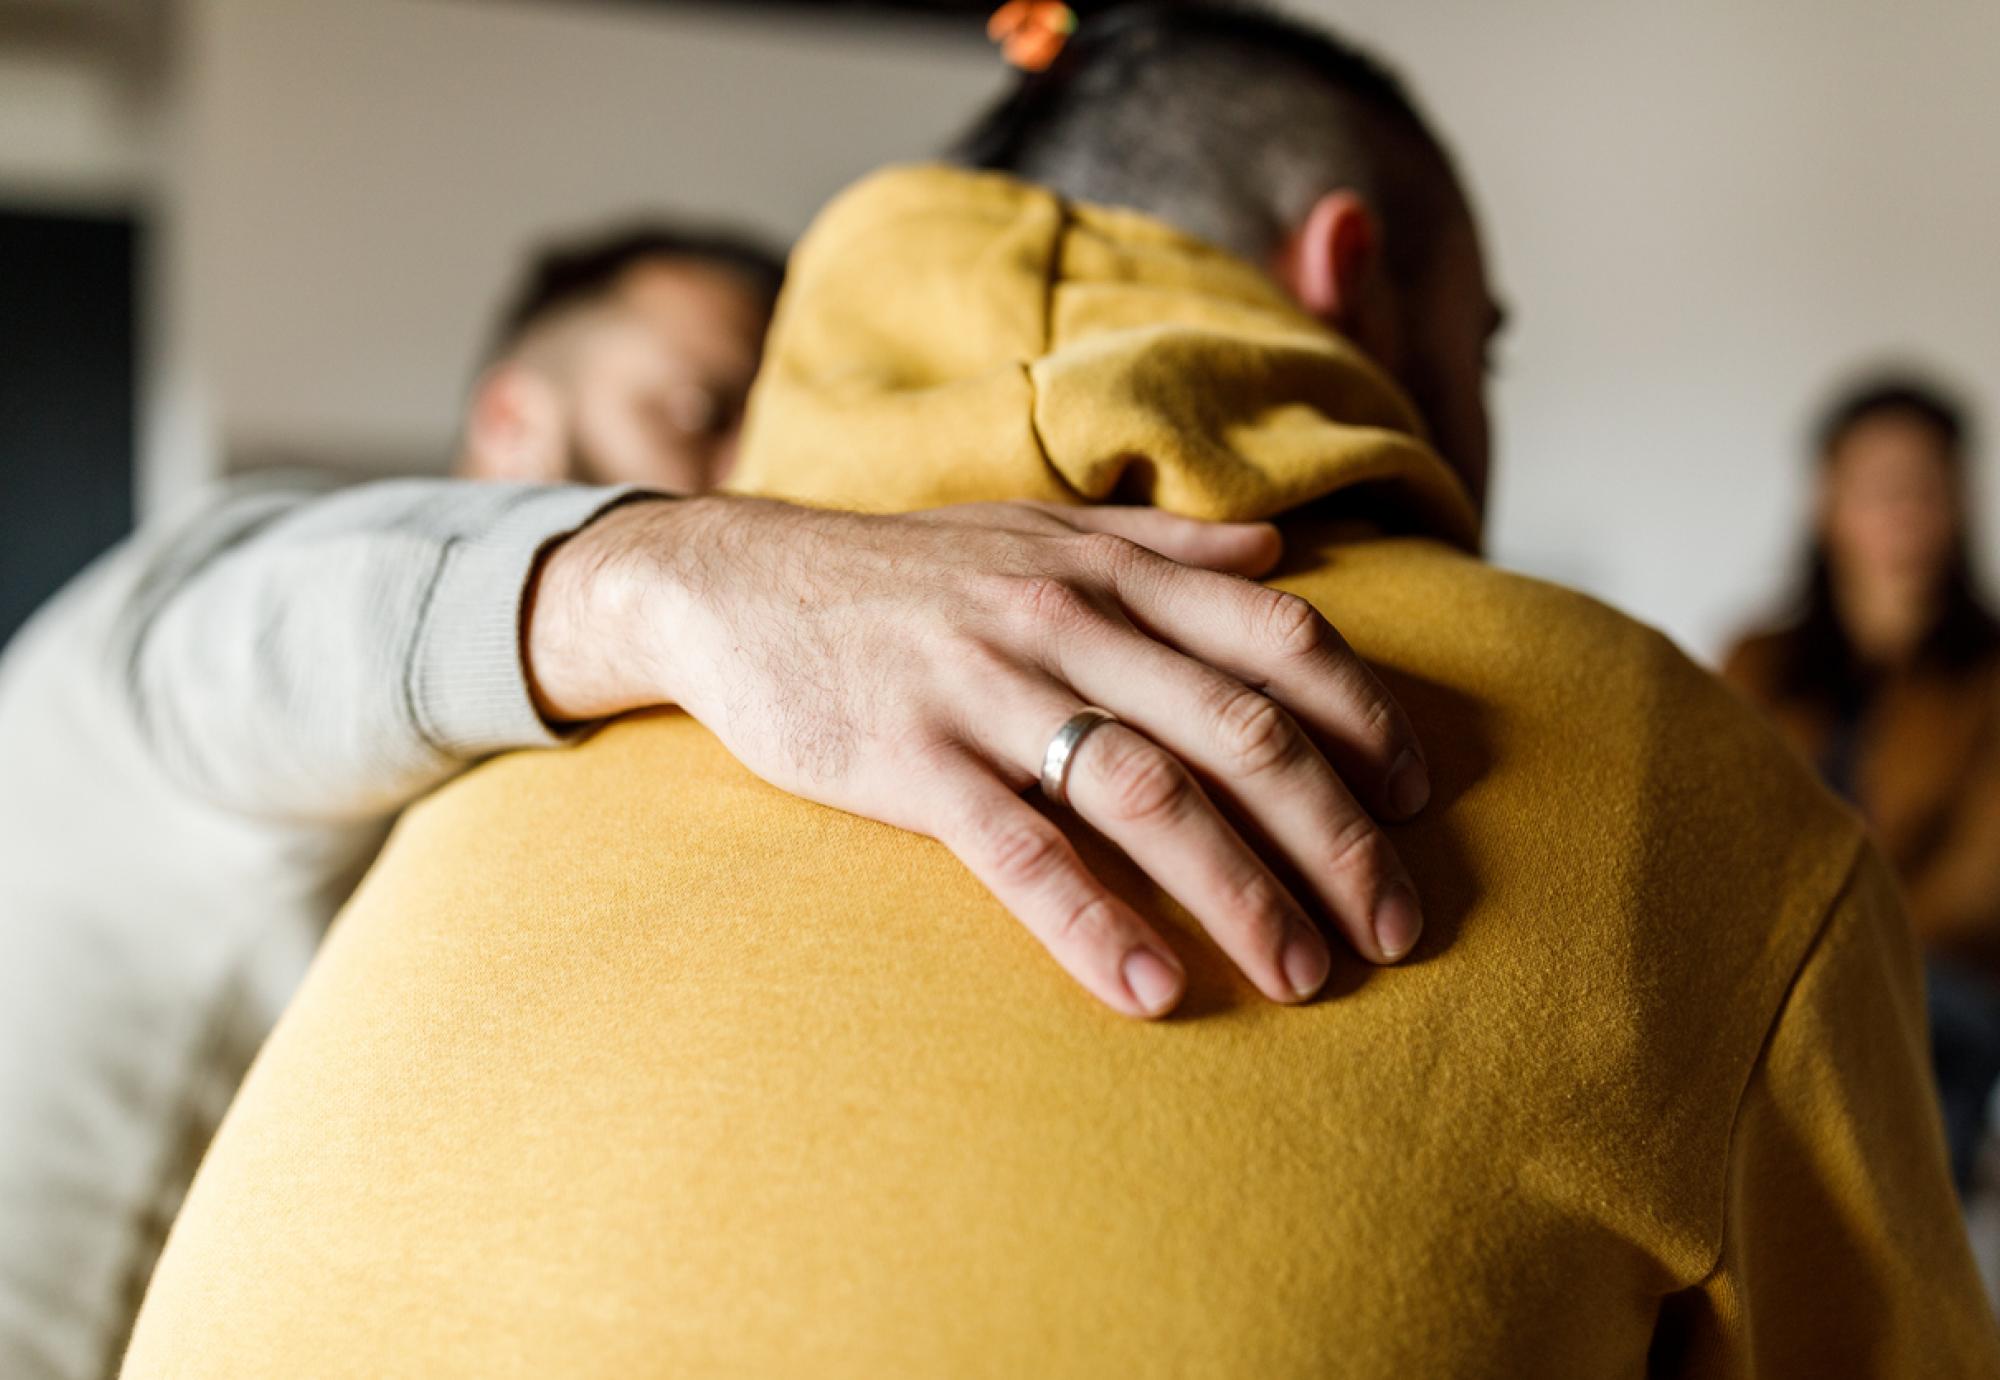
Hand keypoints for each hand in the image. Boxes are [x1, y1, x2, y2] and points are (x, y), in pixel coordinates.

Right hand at [527, 495, 1428, 1018]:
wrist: (736, 579)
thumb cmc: (904, 572)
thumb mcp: (1038, 535)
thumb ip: (1165, 549)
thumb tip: (1277, 553)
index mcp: (1112, 573)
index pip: (1280, 638)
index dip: (1365, 720)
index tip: (1418, 800)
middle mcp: (1069, 624)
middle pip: (1242, 732)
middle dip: (1338, 836)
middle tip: (1398, 927)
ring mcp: (988, 691)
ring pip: (1150, 795)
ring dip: (1243, 893)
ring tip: (1303, 977)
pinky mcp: (912, 760)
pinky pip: (1020, 850)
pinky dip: (1090, 921)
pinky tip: (1147, 990)